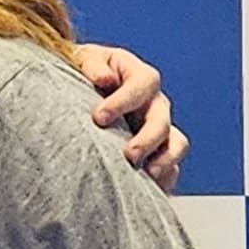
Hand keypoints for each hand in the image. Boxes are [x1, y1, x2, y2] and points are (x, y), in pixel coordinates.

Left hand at [72, 42, 188, 191]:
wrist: (72, 94)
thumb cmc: (79, 74)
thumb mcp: (81, 60)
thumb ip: (92, 65)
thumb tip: (105, 78)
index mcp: (136, 75)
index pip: (143, 82)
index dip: (124, 100)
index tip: (99, 118)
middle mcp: (152, 102)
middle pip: (162, 118)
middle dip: (147, 138)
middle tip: (128, 155)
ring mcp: (157, 128)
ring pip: (175, 143)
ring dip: (164, 160)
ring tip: (147, 175)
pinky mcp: (155, 152)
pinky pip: (171, 167)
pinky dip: (164, 178)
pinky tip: (149, 188)